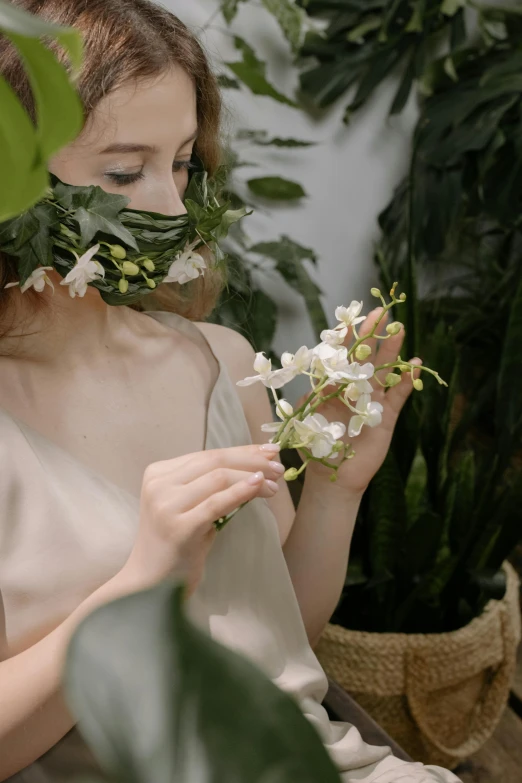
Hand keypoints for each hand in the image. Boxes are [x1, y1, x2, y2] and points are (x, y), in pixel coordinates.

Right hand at [120, 444, 283, 597]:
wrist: (150, 584)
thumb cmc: (177, 544)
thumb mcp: (189, 506)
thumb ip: (210, 485)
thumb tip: (256, 466)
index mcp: (158, 473)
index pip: (207, 455)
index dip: (242, 451)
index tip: (269, 452)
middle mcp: (158, 485)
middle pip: (214, 462)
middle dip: (251, 461)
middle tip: (278, 468)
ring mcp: (166, 506)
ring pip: (218, 478)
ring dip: (252, 477)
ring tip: (274, 486)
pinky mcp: (179, 528)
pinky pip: (217, 503)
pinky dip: (241, 492)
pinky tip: (259, 487)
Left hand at [302, 307, 420, 494]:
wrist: (334, 477)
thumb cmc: (317, 449)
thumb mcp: (307, 420)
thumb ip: (313, 398)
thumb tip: (323, 377)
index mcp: (332, 387)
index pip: (339, 357)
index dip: (345, 338)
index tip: (350, 318)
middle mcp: (353, 390)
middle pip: (365, 358)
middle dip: (372, 336)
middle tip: (380, 315)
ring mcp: (371, 401)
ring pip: (383, 371)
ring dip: (392, 352)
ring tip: (400, 331)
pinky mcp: (386, 417)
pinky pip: (398, 395)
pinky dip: (406, 381)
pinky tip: (415, 365)